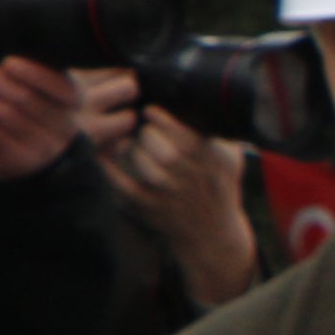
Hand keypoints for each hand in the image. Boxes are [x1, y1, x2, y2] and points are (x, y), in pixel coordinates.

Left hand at [0, 54, 86, 179]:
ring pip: (3, 113)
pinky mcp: (16, 158)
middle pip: (24, 98)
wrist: (31, 155)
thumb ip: (31, 66)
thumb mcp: (44, 87)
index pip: (62, 88)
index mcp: (73, 101)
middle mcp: (62, 125)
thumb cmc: (31, 107)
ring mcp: (41, 145)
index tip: (8, 62)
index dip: (36, 75)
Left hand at [103, 102, 256, 302]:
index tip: (151, 112)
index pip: (187, 135)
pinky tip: (104, 157)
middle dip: (148, 135)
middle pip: (164, 149)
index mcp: (214, 162)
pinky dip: (111, 171)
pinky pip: (125, 187)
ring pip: (144, 166)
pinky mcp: (150, 209)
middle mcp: (193, 179)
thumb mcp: (231, 159)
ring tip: (123, 141)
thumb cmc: (219, 187)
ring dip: (131, 151)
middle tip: (140, 129)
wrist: (211, 233)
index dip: (164, 120)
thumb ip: (219, 132)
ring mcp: (171, 195)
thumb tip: (199, 101)